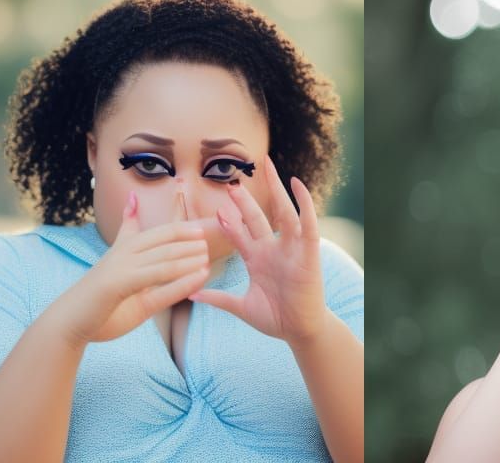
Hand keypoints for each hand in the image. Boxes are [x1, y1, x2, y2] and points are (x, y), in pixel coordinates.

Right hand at [51, 189, 209, 347]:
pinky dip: (182, 277)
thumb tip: (134, 201)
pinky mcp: (120, 283)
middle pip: (165, 239)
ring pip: (165, 258)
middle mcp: (124, 252)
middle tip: (210, 241)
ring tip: (208, 257)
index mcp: (125, 248)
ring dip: (189, 256)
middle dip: (189, 239)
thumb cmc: (97, 299)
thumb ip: (128, 239)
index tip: (202, 230)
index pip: (160, 232)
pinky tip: (200, 276)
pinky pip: (158, 278)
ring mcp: (122, 266)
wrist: (68, 322)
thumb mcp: (117, 267)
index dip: (182, 228)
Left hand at [191, 156, 326, 346]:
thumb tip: (191, 295)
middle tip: (231, 183)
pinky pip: (307, 222)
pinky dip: (304, 203)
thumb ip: (219, 298)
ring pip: (281, 213)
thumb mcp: (241, 307)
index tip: (216, 209)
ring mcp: (291, 247)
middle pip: (257, 218)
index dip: (229, 222)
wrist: (300, 332)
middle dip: (245, 201)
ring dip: (274, 191)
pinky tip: (297, 184)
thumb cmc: (275, 319)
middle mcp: (273, 249)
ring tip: (267, 168)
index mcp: (257, 259)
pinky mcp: (308, 250)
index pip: (240, 234)